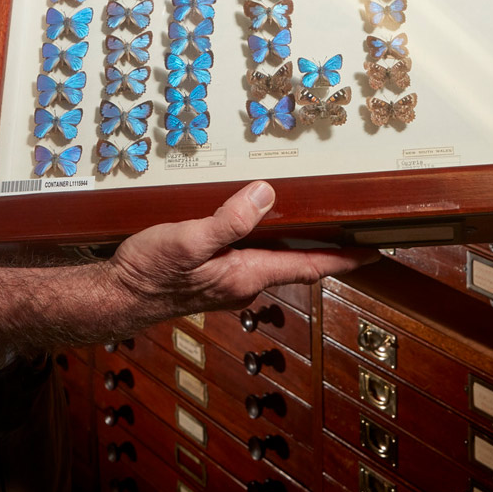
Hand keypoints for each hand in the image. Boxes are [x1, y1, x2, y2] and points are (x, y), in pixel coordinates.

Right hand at [103, 181, 374, 327]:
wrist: (117, 296)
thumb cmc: (150, 273)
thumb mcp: (188, 240)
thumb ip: (228, 221)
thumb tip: (266, 194)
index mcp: (247, 274)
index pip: (309, 267)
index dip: (344, 259)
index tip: (375, 253)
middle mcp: (244, 281)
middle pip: (298, 263)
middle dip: (328, 248)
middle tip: (356, 228)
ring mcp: (229, 280)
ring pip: (274, 257)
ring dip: (298, 242)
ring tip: (320, 219)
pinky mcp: (213, 274)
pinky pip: (251, 254)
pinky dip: (267, 238)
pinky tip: (260, 221)